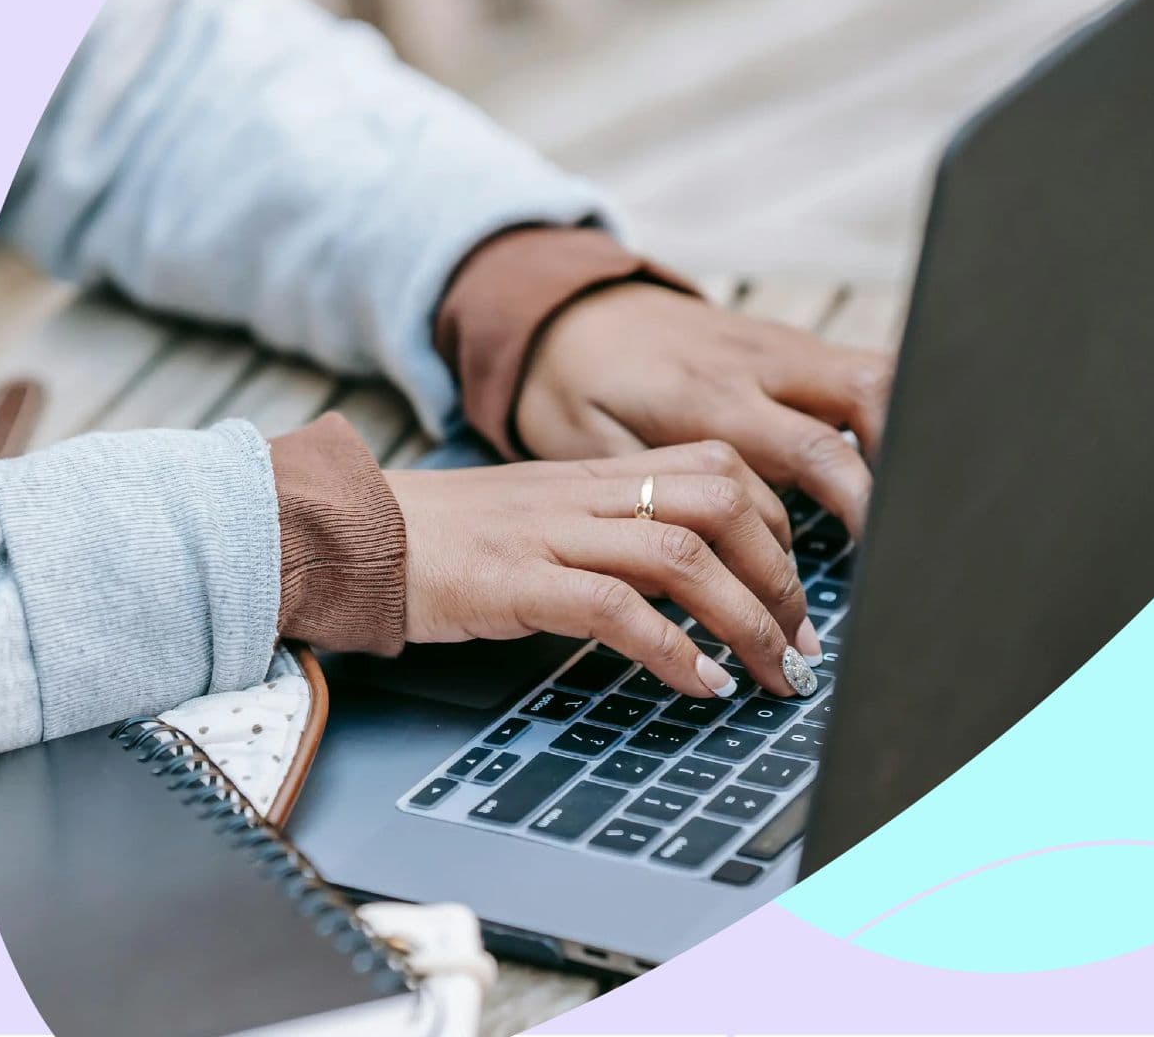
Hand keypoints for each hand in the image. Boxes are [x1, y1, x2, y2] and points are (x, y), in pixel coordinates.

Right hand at [385, 442, 820, 696]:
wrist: (351, 533)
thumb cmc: (448, 536)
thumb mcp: (545, 514)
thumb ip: (613, 528)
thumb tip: (692, 578)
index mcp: (598, 473)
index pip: (720, 469)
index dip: (776, 527)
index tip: (796, 590)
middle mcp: (585, 493)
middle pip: (720, 503)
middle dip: (780, 577)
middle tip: (802, 642)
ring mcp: (550, 533)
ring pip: (683, 556)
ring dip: (746, 620)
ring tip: (771, 671)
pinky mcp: (514, 580)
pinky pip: (614, 608)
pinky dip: (673, 651)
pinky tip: (701, 683)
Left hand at [516, 284, 892, 536]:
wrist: (568, 312)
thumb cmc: (571, 388)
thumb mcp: (587, 449)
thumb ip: (654, 495)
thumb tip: (702, 566)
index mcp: (709, 398)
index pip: (811, 452)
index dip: (857, 508)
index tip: (863, 567)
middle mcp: (757, 365)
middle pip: (867, 398)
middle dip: (895, 470)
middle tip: (892, 541)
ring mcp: (778, 347)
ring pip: (875, 374)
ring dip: (901, 436)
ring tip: (899, 507)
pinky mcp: (786, 343)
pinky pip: (855, 369)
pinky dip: (881, 415)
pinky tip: (883, 464)